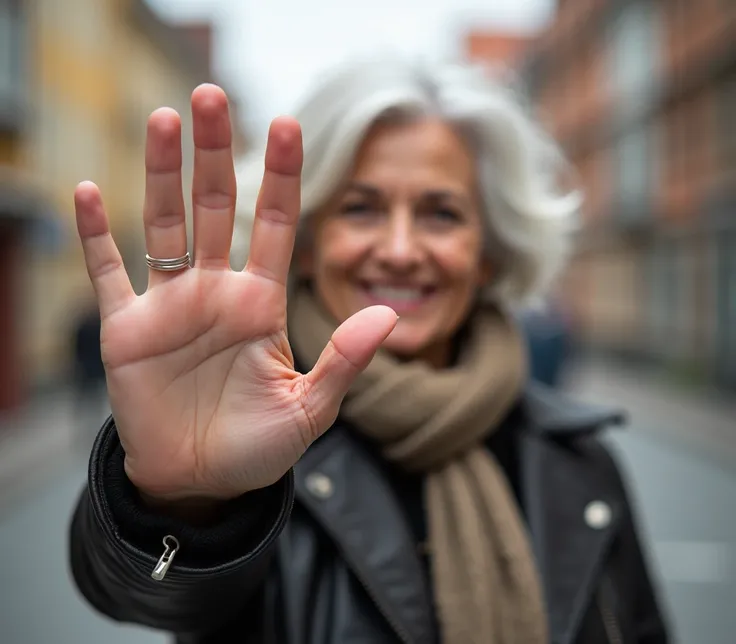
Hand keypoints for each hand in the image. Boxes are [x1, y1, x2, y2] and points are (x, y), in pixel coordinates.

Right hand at [74, 84, 396, 501]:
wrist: (201, 482)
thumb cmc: (258, 448)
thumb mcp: (311, 411)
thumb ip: (345, 363)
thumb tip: (389, 315)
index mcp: (262, 304)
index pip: (274, 224)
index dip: (281, 175)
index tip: (289, 124)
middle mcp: (217, 293)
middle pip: (216, 207)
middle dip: (215, 153)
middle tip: (211, 95)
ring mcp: (170, 307)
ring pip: (164, 225)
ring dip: (161, 174)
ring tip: (163, 120)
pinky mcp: (127, 331)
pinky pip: (108, 273)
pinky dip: (97, 236)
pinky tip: (90, 192)